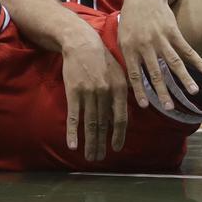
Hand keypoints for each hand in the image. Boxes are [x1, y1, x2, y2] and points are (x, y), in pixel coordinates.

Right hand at [61, 31, 129, 160]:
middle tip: (99, 158)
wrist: (81, 43)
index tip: (116, 148)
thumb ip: (124, 92)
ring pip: (90, 123)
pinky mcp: (73, 91)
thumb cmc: (101, 59)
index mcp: (119, 88)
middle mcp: (106, 92)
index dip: (118, 135)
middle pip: (104, 124)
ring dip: (90, 142)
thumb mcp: (119, 72)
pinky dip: (73, 132)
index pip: (121, 118)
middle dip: (101, 144)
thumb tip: (128, 112)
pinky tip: (73, 144)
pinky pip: (74, 116)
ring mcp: (89, 92)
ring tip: (89, 156)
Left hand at [118, 0, 201, 110]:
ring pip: (174, 63)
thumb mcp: (122, 38)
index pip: (134, 75)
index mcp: (130, 49)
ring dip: (184, 79)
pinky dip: (197, 60)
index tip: (145, 106)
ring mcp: (161, 39)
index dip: (140, 91)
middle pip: (156, 73)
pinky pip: (187, 49)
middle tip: (170, 107)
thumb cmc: (130, 20)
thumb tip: (129, 79)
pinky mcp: (173, 32)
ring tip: (194, 92)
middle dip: (163, 91)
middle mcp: (146, 46)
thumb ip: (126, 57)